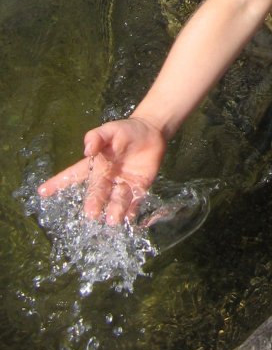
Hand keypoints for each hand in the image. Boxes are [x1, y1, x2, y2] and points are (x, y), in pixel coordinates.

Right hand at [38, 117, 166, 224]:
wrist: (152, 132)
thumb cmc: (126, 131)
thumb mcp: (110, 130)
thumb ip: (98, 137)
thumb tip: (87, 148)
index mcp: (96, 165)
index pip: (73, 175)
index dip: (58, 183)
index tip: (42, 192)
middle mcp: (107, 178)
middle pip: (97, 192)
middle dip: (93, 202)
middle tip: (91, 213)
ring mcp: (123, 185)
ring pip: (116, 200)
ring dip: (114, 210)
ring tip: (112, 219)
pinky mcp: (139, 188)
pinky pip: (134, 201)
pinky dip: (132, 209)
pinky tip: (129, 217)